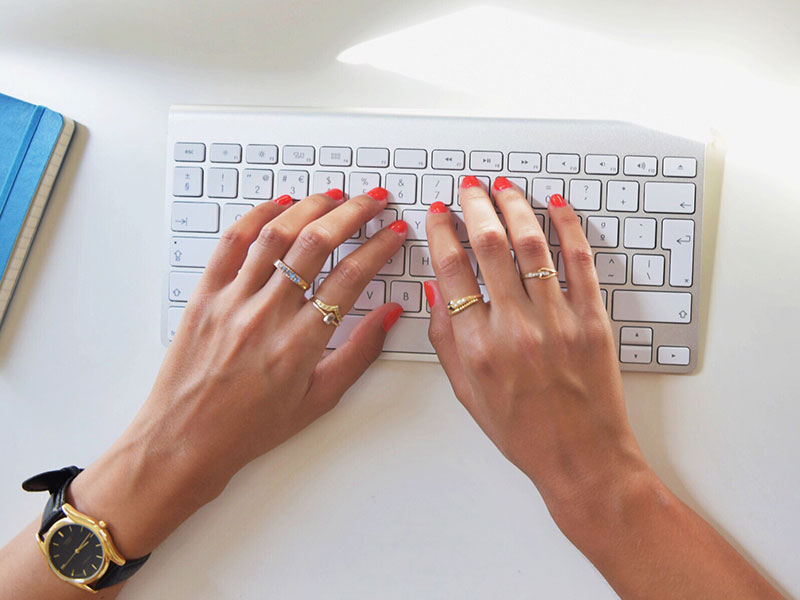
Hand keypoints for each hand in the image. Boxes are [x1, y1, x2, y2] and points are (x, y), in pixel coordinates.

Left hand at [68, 188, 406, 557]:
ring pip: (276, 234)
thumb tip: (390, 315)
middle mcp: (267, 315)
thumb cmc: (251, 427)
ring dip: (311, 207)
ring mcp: (232, 301)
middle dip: (353, 213)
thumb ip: (360, 353)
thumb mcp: (318, 399)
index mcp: (300, 344)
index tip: (394, 234)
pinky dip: (258, 215)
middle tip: (373, 201)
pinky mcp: (205, 295)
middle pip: (317, 243)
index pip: (351, 278)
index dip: (379, 249)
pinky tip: (280, 205)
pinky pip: (232, 242)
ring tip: (334, 197)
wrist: (184, 441)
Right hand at [424, 178, 644, 528]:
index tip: (439, 213)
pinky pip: (579, 261)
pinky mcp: (592, 320)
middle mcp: (514, 329)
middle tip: (469, 187)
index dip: (442, 231)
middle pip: (489, 245)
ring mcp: (558, 321)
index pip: (451, 269)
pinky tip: (555, 206)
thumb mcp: (466, 392)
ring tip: (503, 187)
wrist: (581, 457)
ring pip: (532, 244)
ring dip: (514, 207)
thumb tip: (436, 290)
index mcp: (477, 347)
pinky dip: (567, 226)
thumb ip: (446, 339)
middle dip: (475, 205)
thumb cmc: (522, 431)